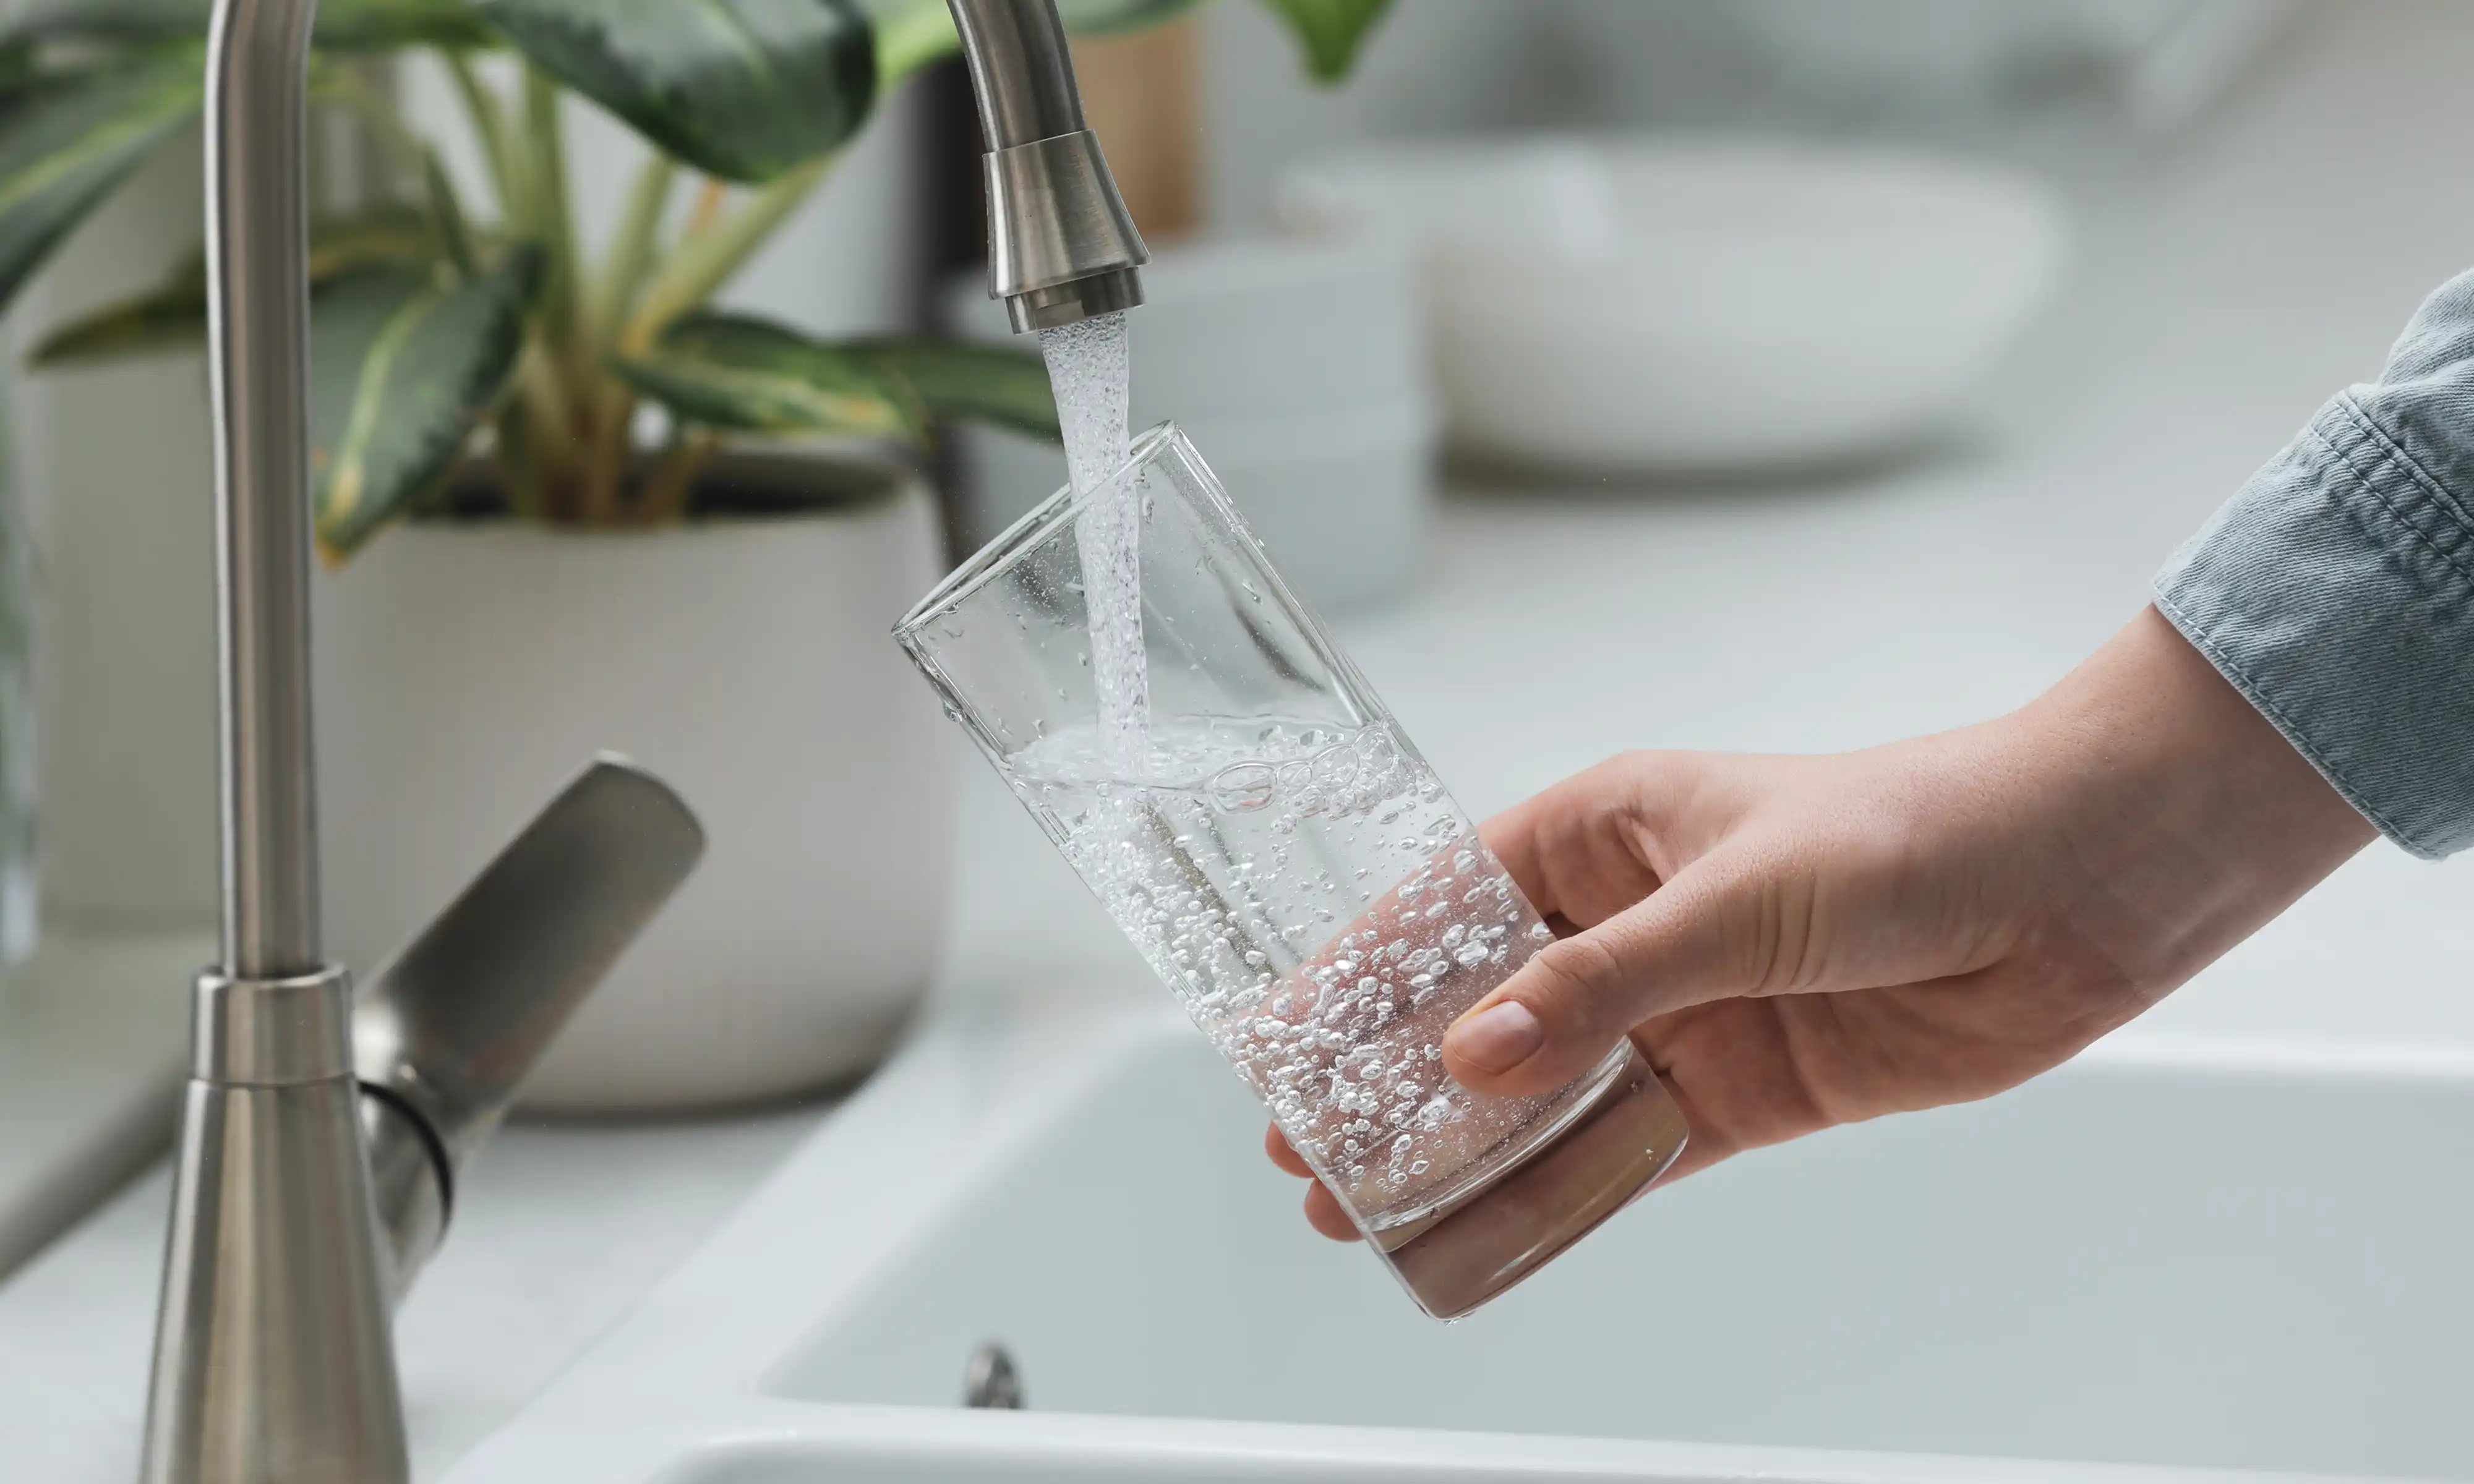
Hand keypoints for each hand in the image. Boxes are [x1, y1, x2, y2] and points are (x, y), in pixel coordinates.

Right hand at [1269, 607, 2373, 1239]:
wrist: (2076, 885)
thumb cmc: (1911, 830)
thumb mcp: (1732, 896)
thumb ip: (1600, 983)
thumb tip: (1472, 1057)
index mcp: (1604, 828)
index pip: (1449, 905)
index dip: (1363, 973)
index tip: (1287, 1039)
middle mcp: (1631, 919)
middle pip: (1483, 1009)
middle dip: (1395, 1078)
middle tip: (1309, 1152)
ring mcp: (1685, 1008)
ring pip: (1547, 1089)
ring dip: (1467, 1147)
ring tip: (1373, 1205)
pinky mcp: (1747, 1086)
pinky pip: (1633, 1148)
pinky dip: (1568, 1189)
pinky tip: (1498, 1226)